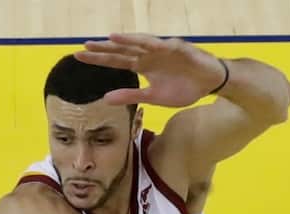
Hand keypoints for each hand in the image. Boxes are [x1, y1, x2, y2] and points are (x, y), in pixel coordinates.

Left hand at [74, 33, 227, 107]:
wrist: (211, 83)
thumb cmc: (185, 88)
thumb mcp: (153, 97)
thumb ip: (130, 96)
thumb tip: (104, 99)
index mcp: (142, 65)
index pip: (116, 60)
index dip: (99, 58)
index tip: (78, 56)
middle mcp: (148, 54)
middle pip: (122, 49)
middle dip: (104, 48)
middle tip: (83, 46)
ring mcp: (162, 49)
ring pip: (139, 43)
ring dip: (124, 41)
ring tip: (107, 39)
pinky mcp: (177, 48)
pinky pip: (161, 44)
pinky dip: (149, 42)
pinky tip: (138, 41)